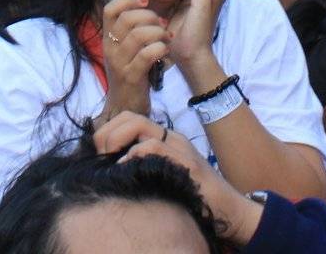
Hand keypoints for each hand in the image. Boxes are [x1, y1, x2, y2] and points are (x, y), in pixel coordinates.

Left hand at [92, 112, 263, 244]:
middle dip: (108, 131)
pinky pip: (155, 147)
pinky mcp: (188, 163)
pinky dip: (134, 154)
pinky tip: (124, 168)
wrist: (229, 209)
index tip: (96, 151)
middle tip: (98, 153)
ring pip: (141, 125)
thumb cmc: (194, 196)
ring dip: (117, 138)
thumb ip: (144, 167)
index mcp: (166, 140)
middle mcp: (173, 138)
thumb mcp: (164, 176)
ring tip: (108, 157)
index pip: (130, 119)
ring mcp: (181, 148)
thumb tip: (113, 168)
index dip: (108, 130)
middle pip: (131, 116)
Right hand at [99, 0, 169, 121]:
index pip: (109, 10)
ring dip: (158, 32)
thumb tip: (146, 7)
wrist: (125, 107)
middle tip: (162, 24)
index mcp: (107, 39)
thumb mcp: (124, 50)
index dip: (128, 0)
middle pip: (126, 19)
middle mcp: (110, 49)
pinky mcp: (131, 77)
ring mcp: (119, 63)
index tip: (145, 1)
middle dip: (149, 16)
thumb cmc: (130, 73)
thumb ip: (130, 30)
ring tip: (167, 38)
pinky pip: (146, 55)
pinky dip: (159, 48)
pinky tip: (166, 51)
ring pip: (137, 35)